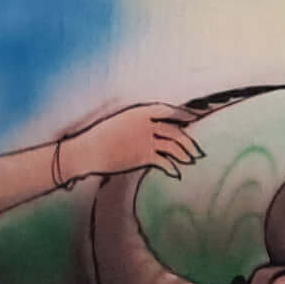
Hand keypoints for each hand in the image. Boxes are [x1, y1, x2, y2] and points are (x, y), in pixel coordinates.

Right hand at [59, 103, 205, 182]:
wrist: (87, 150)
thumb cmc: (100, 137)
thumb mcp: (120, 122)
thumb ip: (138, 122)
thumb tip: (156, 127)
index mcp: (139, 112)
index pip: (167, 110)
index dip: (182, 114)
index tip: (193, 118)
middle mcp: (145, 124)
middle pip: (175, 130)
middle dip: (188, 141)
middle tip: (197, 150)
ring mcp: (145, 139)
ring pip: (174, 146)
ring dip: (185, 154)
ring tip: (191, 161)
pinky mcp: (143, 155)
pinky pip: (164, 161)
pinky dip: (172, 168)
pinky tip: (176, 173)